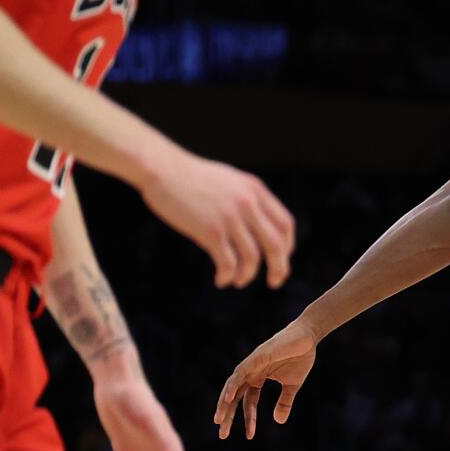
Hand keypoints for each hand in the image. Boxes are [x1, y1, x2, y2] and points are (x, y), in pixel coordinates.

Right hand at [139, 146, 294, 288]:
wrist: (161, 168)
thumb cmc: (190, 177)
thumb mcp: (229, 181)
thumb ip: (246, 200)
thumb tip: (254, 229)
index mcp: (256, 190)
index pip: (285, 224)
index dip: (287, 246)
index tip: (281, 258)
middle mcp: (248, 204)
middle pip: (276, 245)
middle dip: (279, 268)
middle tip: (274, 282)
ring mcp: (230, 218)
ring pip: (253, 257)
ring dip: (248, 275)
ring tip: (238, 281)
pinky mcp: (210, 230)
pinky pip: (228, 262)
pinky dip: (228, 276)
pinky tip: (221, 280)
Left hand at [215, 319, 318, 440]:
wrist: (308, 337)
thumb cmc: (301, 357)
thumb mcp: (292, 386)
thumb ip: (284, 402)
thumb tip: (278, 422)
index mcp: (258, 379)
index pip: (248, 402)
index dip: (248, 419)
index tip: (249, 436)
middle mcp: (251, 372)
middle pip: (234, 397)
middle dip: (228, 415)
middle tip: (222, 434)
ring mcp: (251, 364)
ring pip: (232, 386)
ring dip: (224, 403)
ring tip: (219, 420)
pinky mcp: (256, 357)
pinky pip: (240, 373)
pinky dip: (233, 385)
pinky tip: (228, 398)